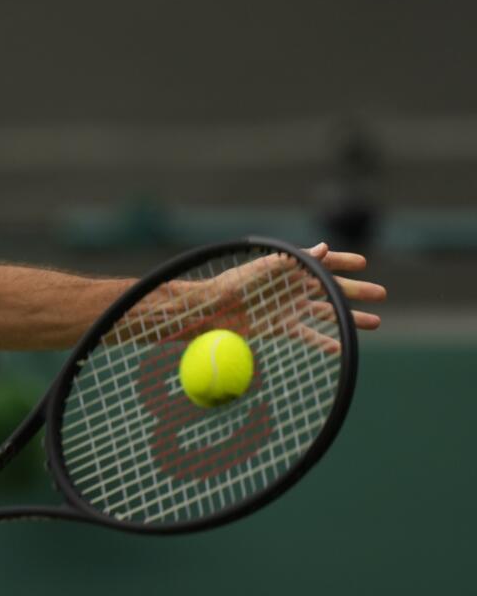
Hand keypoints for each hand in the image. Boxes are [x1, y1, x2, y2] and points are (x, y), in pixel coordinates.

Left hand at [207, 241, 386, 353]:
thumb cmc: (235, 283)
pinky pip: (308, 335)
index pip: (323, 262)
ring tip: (375, 323)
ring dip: (351, 318)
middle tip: (381, 293)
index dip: (343, 261)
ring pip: (327, 313)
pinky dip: (325, 341)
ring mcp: (290, 308)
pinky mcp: (282, 327)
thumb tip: (324, 248)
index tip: (363, 263)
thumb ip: (295, 260)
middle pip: (333, 289)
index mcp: (290, 268)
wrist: (213, 309)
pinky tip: (341, 347)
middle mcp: (294, 287)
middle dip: (357, 291)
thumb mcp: (266, 267)